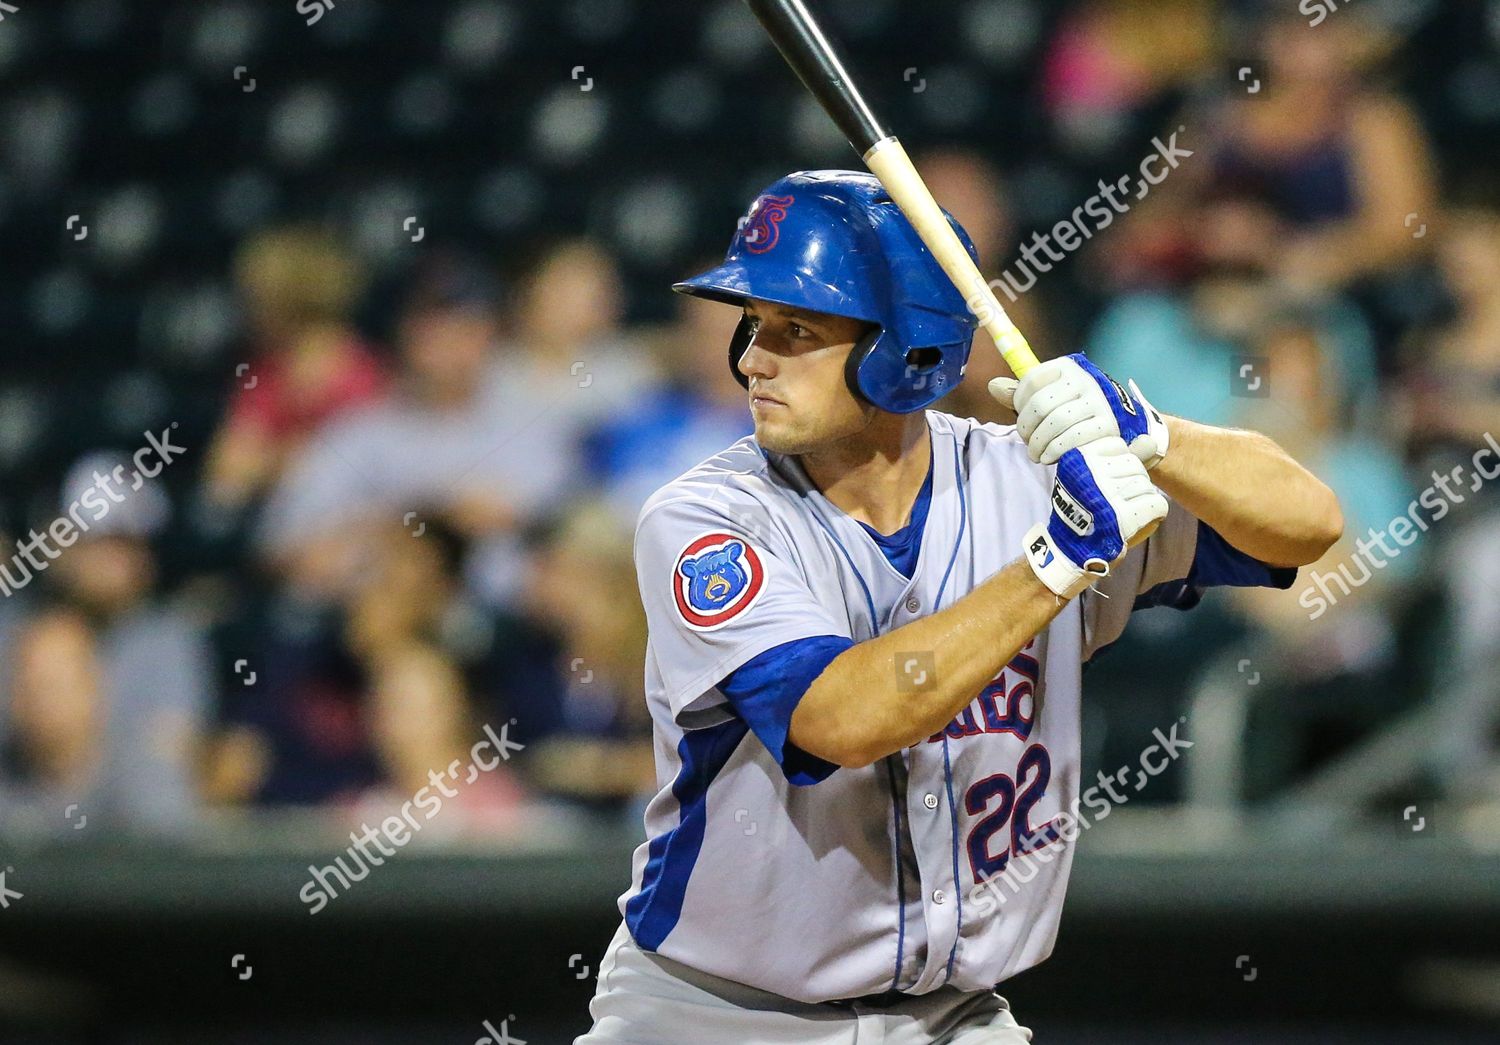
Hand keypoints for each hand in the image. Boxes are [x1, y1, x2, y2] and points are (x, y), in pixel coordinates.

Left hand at [989, 353, 1168, 468]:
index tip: (1022, 420)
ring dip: (1038, 443)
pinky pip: (1071, 438)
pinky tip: (1049, 458)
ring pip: (1055, 422)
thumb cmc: (1075, 412)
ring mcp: (1098, 401)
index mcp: (1067, 367)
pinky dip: (1054, 451)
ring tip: (1036, 454)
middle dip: (1026, 428)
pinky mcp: (1107, 425)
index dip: (1019, 404)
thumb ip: (1021, 396)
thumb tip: (993, 386)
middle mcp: (1085, 379)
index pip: (1031, 381)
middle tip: (1027, 442)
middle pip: (1041, 404)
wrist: (1119, 428)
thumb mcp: (1050, 399)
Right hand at [1022, 436, 1168, 598]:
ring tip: (1122, 512)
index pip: (1118, 447)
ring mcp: (1107, 495)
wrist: (1069, 551)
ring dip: (1140, 499)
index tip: (1103, 483)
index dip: (1117, 465)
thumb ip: (1122, 456)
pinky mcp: (1123, 517)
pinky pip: (1157, 504)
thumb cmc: (1083, 509)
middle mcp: (1090, 473)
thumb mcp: (1091, 475)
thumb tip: (1151, 440)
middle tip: (1113, 502)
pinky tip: (1136, 520)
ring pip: (1146, 485)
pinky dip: (1152, 514)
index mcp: (1078, 457)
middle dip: (1131, 483)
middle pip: (1135, 466)